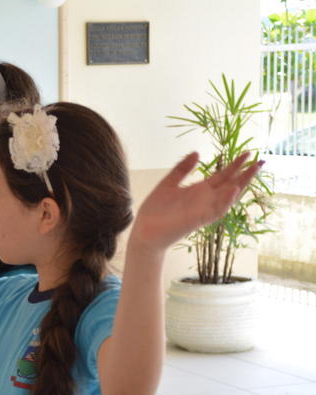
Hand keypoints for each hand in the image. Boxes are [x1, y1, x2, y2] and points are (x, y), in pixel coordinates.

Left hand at [131, 152, 262, 251]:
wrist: (145, 231)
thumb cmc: (156, 210)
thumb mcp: (169, 184)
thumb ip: (182, 169)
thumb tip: (197, 152)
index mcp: (199, 190)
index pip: (222, 175)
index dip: (235, 165)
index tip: (248, 153)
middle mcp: (205, 199)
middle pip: (230, 184)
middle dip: (245, 174)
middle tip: (261, 160)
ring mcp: (203, 210)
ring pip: (228, 197)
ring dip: (240, 185)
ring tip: (253, 171)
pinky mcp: (199, 219)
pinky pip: (217, 211)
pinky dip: (226, 201)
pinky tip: (233, 189)